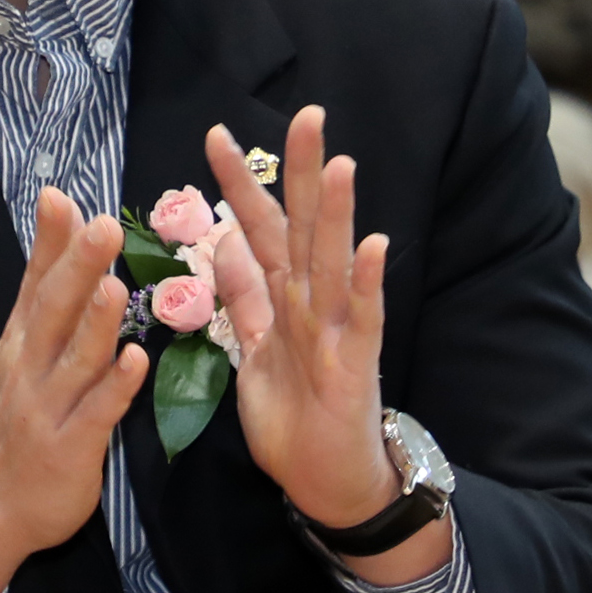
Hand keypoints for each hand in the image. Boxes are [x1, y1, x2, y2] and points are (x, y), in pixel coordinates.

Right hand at [0, 191, 146, 592]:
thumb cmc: (17, 420)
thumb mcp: (24, 352)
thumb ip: (47, 295)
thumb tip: (63, 227)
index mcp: (23, 340)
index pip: (35, 282)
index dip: (49, 241)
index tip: (60, 196)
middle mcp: (30, 366)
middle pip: (53, 311)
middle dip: (76, 267)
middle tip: (103, 224)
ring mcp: (47, 408)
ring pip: (75, 359)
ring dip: (96, 323)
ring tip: (114, 284)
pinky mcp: (69, 448)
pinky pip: (95, 414)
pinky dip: (114, 388)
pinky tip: (135, 361)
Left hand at [205, 110, 445, 585]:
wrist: (324, 479)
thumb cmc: (292, 412)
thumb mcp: (251, 348)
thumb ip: (241, 295)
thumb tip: (222, 242)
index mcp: (282, 296)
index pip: (258, 226)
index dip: (236, 183)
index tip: (213, 135)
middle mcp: (313, 301)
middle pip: (304, 226)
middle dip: (301, 172)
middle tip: (305, 114)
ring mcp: (338, 328)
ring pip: (335, 262)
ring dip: (339, 214)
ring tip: (339, 164)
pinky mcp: (357, 363)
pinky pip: (364, 318)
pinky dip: (370, 284)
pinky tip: (377, 247)